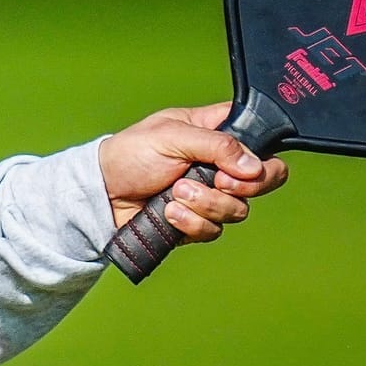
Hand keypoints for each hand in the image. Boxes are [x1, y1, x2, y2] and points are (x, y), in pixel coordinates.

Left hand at [98, 103, 287, 240]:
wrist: (103, 194)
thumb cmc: (131, 153)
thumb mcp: (172, 135)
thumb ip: (217, 145)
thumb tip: (254, 166)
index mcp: (217, 133)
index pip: (262, 142)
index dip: (262, 158)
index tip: (241, 167)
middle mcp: (220, 165)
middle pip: (262, 182)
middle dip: (239, 188)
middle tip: (215, 182)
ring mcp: (210, 195)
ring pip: (238, 211)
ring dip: (205, 204)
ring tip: (174, 193)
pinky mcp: (197, 222)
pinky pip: (213, 231)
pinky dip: (191, 223)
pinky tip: (169, 212)